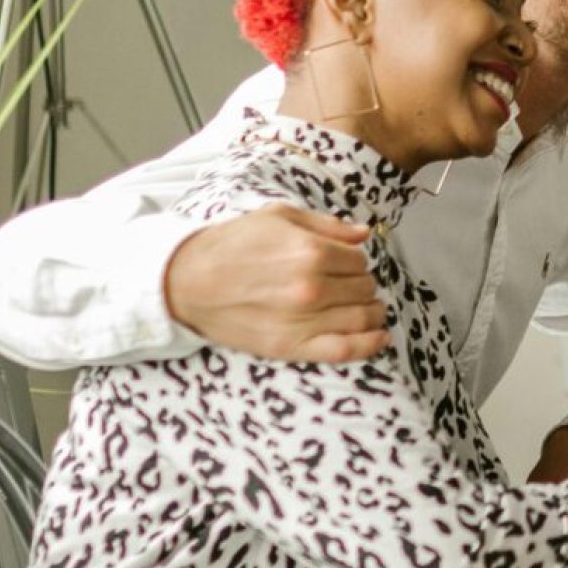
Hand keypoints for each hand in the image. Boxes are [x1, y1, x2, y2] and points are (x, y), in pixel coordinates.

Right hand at [162, 205, 387, 362]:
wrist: (187, 281)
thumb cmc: (231, 244)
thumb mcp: (278, 217)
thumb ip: (327, 225)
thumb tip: (365, 234)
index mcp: (310, 252)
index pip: (359, 260)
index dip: (355, 261)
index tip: (344, 264)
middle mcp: (311, 287)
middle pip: (364, 288)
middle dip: (361, 284)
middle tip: (348, 284)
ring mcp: (302, 320)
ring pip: (362, 317)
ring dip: (372, 311)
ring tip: (367, 307)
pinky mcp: (291, 347)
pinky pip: (345, 350)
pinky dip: (370, 345)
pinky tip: (380, 337)